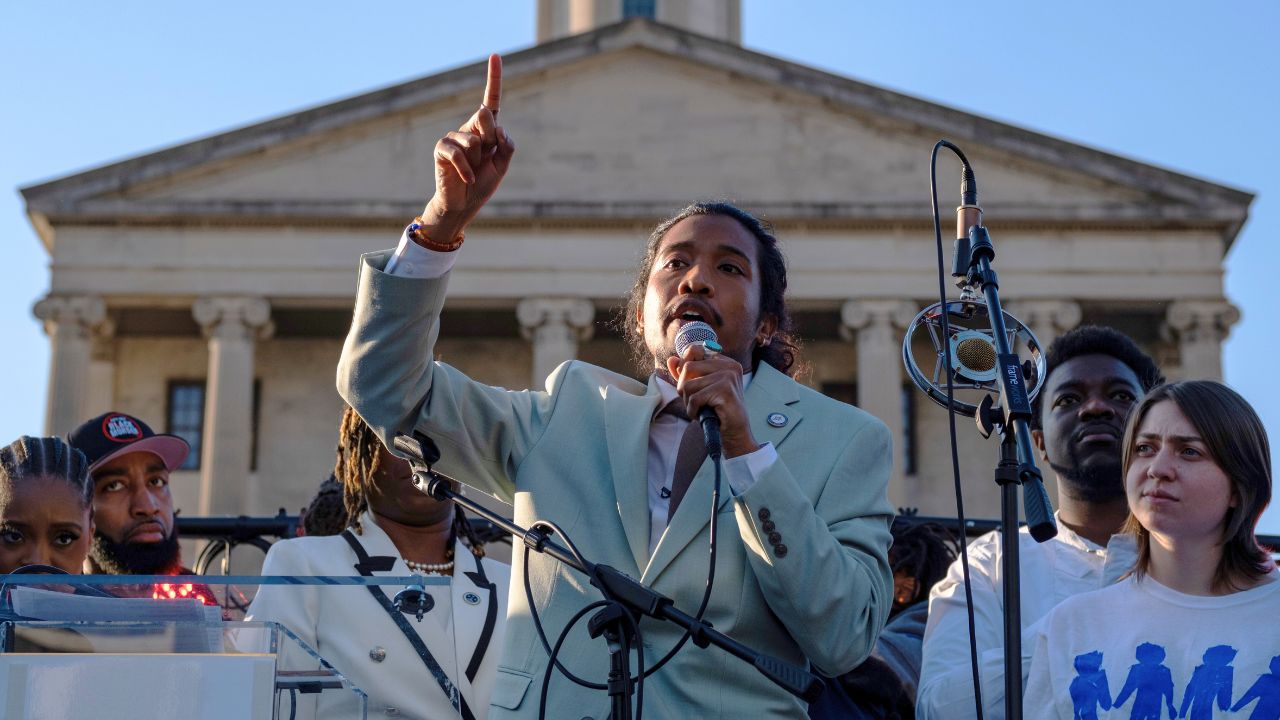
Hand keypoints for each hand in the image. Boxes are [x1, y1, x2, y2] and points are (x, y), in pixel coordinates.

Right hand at [417, 54, 515, 244]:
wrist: (463, 205)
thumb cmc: (482, 183)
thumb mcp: (502, 164)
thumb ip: (506, 145)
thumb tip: (496, 125)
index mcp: (487, 130)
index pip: (491, 100)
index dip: (494, 78)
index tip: (495, 55)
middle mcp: (470, 128)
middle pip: (486, 116)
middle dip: (491, 138)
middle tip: (485, 158)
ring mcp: (454, 137)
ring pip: (475, 139)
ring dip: (478, 160)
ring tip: (472, 171)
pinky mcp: (442, 148)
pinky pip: (458, 152)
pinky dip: (466, 168)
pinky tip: (467, 178)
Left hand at [667, 344, 759, 457]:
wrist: (733, 431)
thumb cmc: (716, 410)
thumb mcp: (698, 388)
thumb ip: (685, 373)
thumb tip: (672, 359)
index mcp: (724, 361)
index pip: (694, 351)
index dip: (684, 369)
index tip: (690, 384)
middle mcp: (729, 365)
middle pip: (688, 367)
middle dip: (684, 388)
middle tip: (694, 401)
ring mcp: (728, 376)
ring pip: (689, 385)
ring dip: (688, 402)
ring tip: (700, 409)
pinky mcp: (725, 390)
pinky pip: (694, 398)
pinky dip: (692, 410)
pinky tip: (701, 415)